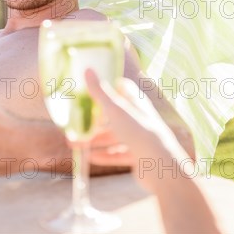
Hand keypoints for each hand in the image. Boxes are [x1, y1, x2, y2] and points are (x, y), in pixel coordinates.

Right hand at [85, 70, 191, 189]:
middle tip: (76, 124)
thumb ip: (100, 92)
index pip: (124, 89)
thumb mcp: (115, 109)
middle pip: (114, 116)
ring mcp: (139, 138)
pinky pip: (117, 154)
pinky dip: (103, 155)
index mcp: (136, 103)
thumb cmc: (139, 130)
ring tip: (74, 144)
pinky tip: (89, 158)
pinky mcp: (138, 156)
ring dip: (94, 140)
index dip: (110, 87)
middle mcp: (139, 118)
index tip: (92, 90)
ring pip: (113, 137)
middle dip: (94, 122)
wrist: (160, 164)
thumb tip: (88, 68)